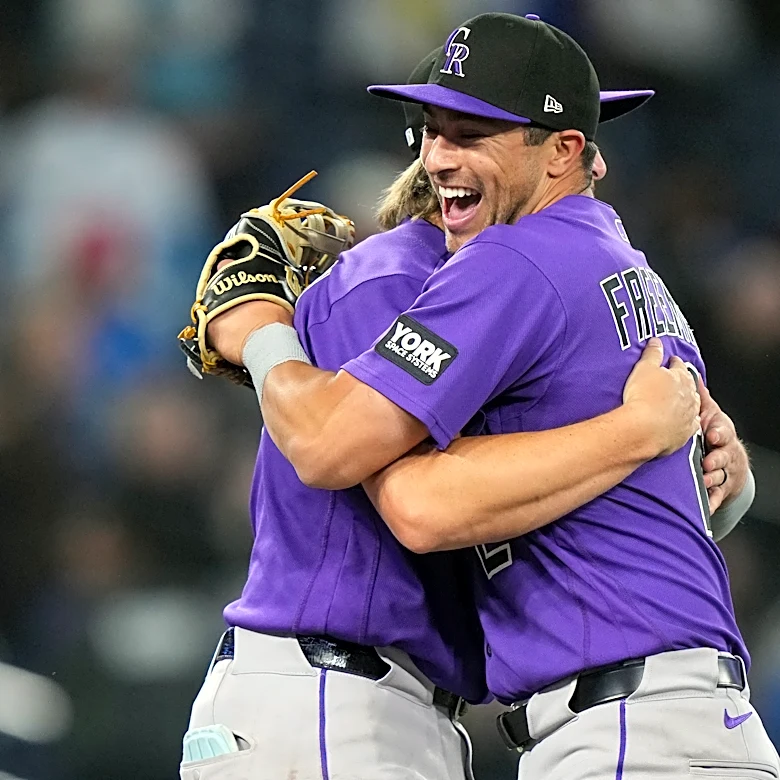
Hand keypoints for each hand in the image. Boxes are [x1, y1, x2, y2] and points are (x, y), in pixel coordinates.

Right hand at [623, 338, 700, 457]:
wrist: (643, 429)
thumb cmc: (642, 398)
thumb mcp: (644, 368)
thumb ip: (652, 354)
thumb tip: (656, 341)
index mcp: (680, 378)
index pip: (679, 366)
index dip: (674, 362)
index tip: (671, 361)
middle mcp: (689, 396)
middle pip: (689, 385)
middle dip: (684, 381)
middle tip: (677, 380)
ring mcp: (688, 415)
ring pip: (692, 406)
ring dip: (687, 402)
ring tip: (680, 401)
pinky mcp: (684, 434)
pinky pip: (689, 426)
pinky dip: (686, 422)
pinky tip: (681, 422)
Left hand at [698, 380, 748, 513]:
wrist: (731, 461)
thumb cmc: (717, 435)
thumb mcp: (711, 416)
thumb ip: (701, 401)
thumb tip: (691, 377)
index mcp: (722, 435)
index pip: (723, 432)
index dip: (718, 433)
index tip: (712, 434)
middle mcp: (725, 453)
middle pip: (723, 456)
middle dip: (716, 458)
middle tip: (707, 462)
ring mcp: (724, 472)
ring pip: (720, 476)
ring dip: (712, 479)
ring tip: (704, 480)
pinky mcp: (720, 489)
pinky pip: (716, 497)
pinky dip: (711, 502)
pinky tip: (705, 506)